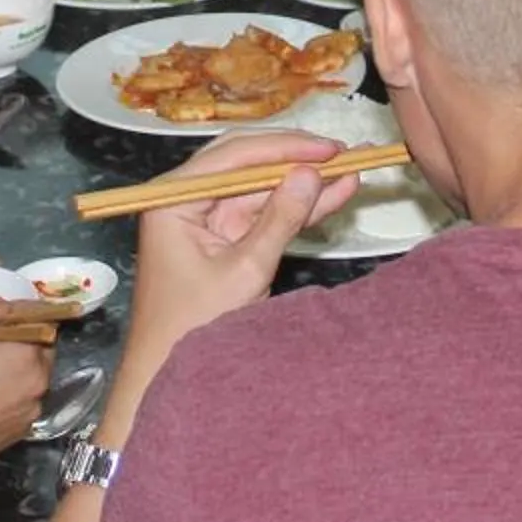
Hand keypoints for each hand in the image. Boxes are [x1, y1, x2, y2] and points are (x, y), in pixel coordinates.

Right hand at [0, 293, 54, 482]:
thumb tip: (3, 307)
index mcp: (29, 355)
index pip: (44, 322)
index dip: (22, 317)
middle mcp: (41, 384)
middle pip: (41, 351)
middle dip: (20, 344)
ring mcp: (33, 412)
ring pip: (32, 379)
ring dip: (16, 371)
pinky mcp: (22, 433)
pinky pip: (23, 403)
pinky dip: (10, 395)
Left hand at [126, 132, 359, 362]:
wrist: (169, 373)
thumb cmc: (191, 328)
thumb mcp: (243, 271)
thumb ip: (279, 220)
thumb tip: (310, 174)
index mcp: (174, 200)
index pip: (233, 156)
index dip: (284, 148)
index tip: (327, 148)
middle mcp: (187, 200)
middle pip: (248, 164)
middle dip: (296, 159)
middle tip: (342, 152)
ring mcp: (209, 220)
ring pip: (262, 188)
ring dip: (305, 181)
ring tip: (352, 166)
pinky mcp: (227, 239)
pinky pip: (266, 214)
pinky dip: (299, 208)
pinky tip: (335, 194)